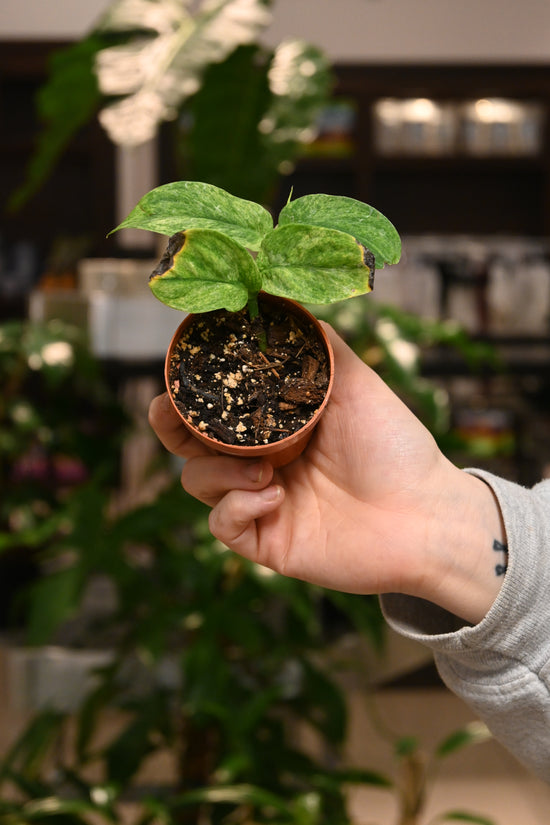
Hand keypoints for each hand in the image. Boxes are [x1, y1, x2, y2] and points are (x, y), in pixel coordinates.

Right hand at [149, 325, 504, 622]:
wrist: (425, 515)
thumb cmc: (396, 447)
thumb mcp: (357, 383)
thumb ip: (320, 344)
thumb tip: (282, 300)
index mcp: (275, 423)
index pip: (215, 405)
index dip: (187, 390)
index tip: (177, 374)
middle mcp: (260, 460)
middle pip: (189, 443)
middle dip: (170, 426)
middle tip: (171, 411)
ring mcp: (260, 501)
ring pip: (198, 482)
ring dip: (217, 470)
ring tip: (265, 469)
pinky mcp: (266, 541)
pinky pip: (222, 524)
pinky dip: (236, 506)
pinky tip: (274, 497)